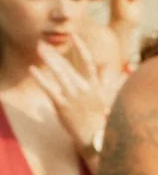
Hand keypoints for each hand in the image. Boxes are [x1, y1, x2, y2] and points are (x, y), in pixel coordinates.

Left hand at [28, 39, 110, 163]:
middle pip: (68, 66)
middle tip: (44, 42)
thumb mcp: (106, 99)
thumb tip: (109, 66)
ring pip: (59, 74)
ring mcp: (73, 98)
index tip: (74, 35)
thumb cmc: (99, 120)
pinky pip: (49, 88)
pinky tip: (33, 69)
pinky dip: (41, 78)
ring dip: (48, 59)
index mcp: (96, 87)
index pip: (89, 63)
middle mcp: (85, 90)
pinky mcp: (62, 106)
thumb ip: (105, 81)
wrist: (94, 139)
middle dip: (55, 53)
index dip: (82, 48)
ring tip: (39, 49)